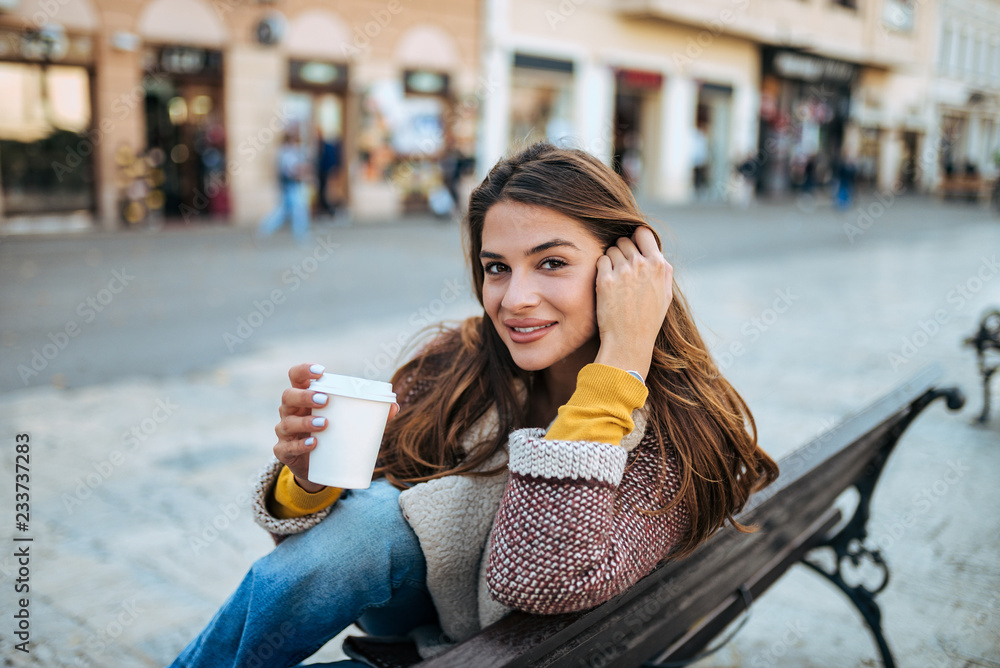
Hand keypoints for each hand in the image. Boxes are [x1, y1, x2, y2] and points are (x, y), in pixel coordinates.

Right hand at [272, 364, 399, 492]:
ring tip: (324, 423)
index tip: (320, 371)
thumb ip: (370, 413)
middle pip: (288, 396)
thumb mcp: (348, 422)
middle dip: (305, 396)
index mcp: (303, 397)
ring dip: (305, 421)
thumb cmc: (333, 434)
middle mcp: (290, 411)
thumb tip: (394, 406)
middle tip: (325, 399)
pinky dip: (300, 445)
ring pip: (287, 422)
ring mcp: (284, 432)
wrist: (319, 468)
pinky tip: (313, 443)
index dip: (304, 370)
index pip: (296, 376)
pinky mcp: (284, 452)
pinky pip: (286, 447)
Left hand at [594, 227, 673, 378]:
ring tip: (615, 280)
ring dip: (611, 260)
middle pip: (624, 241)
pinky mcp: (605, 280)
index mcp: (659, 265)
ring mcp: (623, 271)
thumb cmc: (647, 321)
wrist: (629, 342)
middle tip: (622, 270)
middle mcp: (641, 264)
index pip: (643, 232)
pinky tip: (606, 284)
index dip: (636, 238)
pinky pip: (600, 261)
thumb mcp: (665, 295)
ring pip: (611, 250)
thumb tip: (656, 253)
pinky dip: (601, 269)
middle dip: (622, 251)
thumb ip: (663, 271)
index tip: (633, 248)